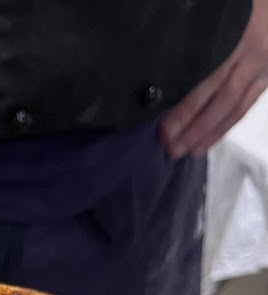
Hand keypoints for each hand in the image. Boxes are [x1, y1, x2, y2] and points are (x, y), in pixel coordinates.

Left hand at [161, 0, 267, 157]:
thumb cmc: (237, 6)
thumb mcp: (216, 13)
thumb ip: (194, 37)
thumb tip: (164, 64)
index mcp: (235, 35)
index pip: (206, 79)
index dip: (185, 107)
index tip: (164, 127)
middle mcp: (252, 52)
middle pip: (220, 98)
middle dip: (194, 127)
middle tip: (171, 147)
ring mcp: (263, 65)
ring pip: (234, 107)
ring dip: (209, 133)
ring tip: (188, 151)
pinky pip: (246, 106)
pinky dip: (226, 126)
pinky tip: (209, 141)